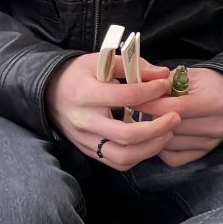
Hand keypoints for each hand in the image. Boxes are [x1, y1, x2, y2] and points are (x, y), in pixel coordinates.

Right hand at [45, 53, 178, 170]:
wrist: (47, 92)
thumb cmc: (76, 74)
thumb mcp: (97, 60)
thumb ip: (129, 64)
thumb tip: (162, 73)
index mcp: (85, 93)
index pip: (126, 96)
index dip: (151, 91)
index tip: (165, 85)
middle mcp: (84, 119)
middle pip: (127, 135)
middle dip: (158, 128)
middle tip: (175, 117)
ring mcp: (85, 138)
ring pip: (123, 156)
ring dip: (151, 148)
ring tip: (167, 134)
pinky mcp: (87, 150)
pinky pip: (117, 162)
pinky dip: (137, 157)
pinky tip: (148, 144)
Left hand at [134, 68, 222, 166]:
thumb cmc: (205, 82)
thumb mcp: (187, 74)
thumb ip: (163, 82)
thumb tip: (135, 89)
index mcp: (214, 102)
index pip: (175, 107)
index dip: (149, 103)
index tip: (130, 99)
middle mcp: (215, 126)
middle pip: (171, 127)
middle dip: (148, 117)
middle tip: (131, 109)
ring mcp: (211, 143)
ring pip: (170, 144)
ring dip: (153, 133)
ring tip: (144, 119)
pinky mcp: (204, 153)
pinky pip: (174, 158)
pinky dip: (161, 148)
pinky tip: (157, 134)